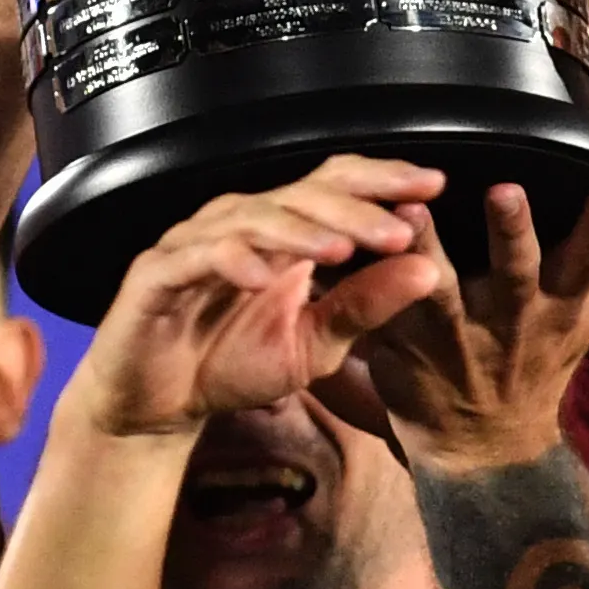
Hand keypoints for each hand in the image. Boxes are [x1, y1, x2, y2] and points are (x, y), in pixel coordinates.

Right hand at [65, 159, 447, 441]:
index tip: (433, 186)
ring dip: (300, 230)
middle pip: (301, 195)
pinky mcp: (157, 273)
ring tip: (342, 249)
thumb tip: (428, 270)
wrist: (155, 408)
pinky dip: (232, 260)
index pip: (335, 186)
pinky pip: (199, 255)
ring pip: (253, 217)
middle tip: (399, 228)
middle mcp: (240, 224)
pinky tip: (265, 276)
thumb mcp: (314, 346)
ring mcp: (196, 244)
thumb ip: (365, 307)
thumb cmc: (228, 365)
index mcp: (281, 234)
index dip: (381, 180)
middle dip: (354, 209)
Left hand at [355, 182, 588, 469]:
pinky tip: (349, 248)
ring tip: (413, 209)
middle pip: (516, 270)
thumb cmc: (537, 364)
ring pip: (441, 289)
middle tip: (506, 188)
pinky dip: (366, 278)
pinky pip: (386, 307)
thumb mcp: (578, 322)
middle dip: (512, 230)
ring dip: (427, 248)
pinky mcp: (408, 343)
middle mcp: (512, 319)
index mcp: (559, 307)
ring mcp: (456, 334)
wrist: (485, 445)